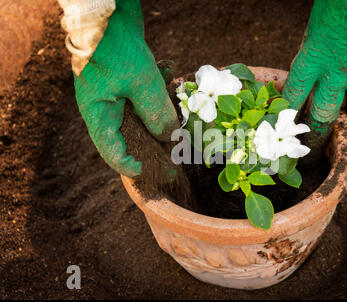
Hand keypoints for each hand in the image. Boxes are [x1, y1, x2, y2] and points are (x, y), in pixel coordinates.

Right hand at [74, 0, 178, 177]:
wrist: (108, 13)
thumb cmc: (117, 48)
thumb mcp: (141, 83)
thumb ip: (155, 112)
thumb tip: (168, 136)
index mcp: (98, 114)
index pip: (111, 152)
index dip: (130, 166)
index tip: (152, 171)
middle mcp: (103, 108)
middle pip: (125, 140)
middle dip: (148, 153)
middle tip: (171, 163)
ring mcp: (114, 95)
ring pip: (136, 123)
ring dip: (155, 132)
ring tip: (177, 140)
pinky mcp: (125, 83)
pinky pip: (141, 105)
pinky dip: (156, 112)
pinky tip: (173, 114)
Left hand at [283, 0, 346, 138]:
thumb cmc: (344, 0)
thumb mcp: (316, 27)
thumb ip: (310, 53)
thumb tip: (304, 72)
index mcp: (313, 58)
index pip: (294, 95)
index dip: (290, 111)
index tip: (288, 121)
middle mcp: (337, 72)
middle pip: (324, 113)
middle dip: (320, 124)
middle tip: (319, 126)